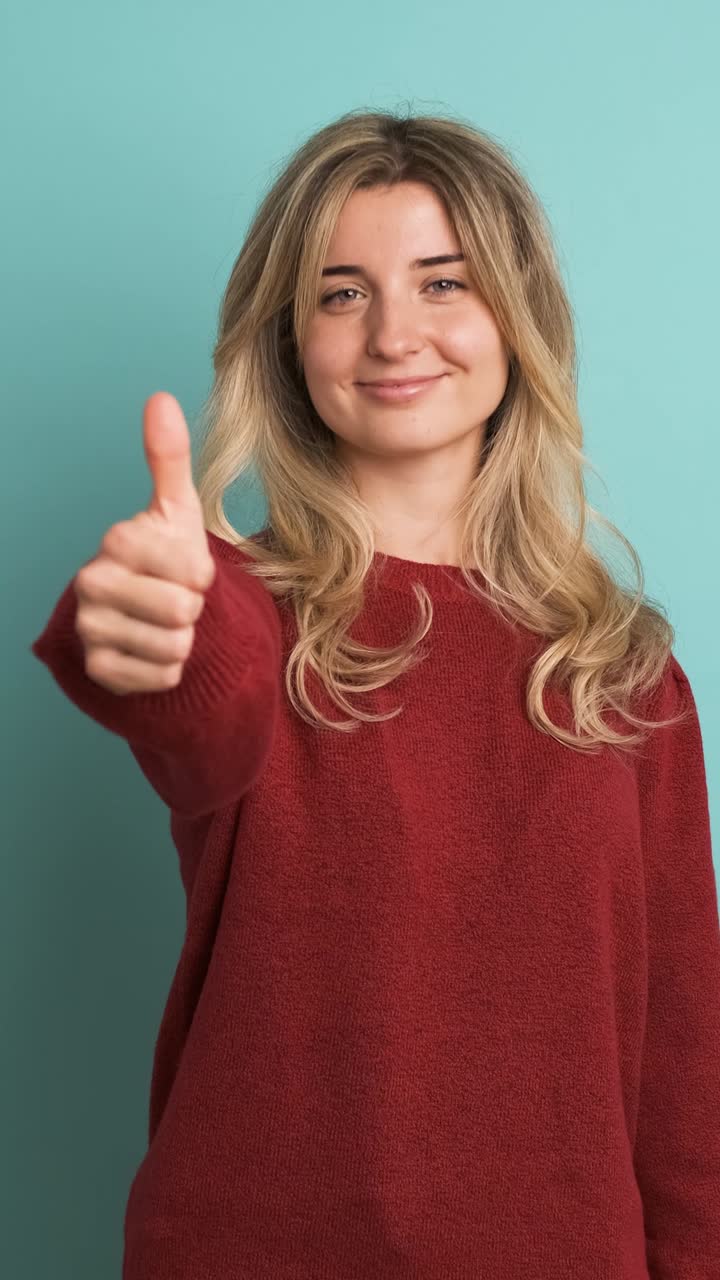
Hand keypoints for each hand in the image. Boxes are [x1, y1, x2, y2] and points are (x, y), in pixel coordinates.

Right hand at [73, 392, 215, 694]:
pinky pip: (161, 677)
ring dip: (182, 640)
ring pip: (173, 646)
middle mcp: (92, 582)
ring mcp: (91, 627)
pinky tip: (152, 650)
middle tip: (175, 600)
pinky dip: (168, 670)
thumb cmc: (165, 559)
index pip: (192, 570)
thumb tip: (160, 398)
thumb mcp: (176, 510)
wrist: (143, 614)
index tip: (186, 570)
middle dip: (192, 610)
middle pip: (181, 610)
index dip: (202, 574)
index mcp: (117, 540)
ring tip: (164, 624)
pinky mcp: (98, 670)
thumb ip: (169, 458)